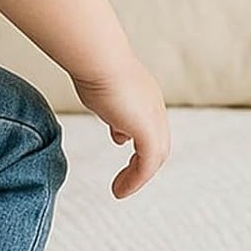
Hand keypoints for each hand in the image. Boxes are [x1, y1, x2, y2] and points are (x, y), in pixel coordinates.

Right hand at [72, 55, 169, 198]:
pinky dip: (136, 179)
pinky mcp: (148, 131)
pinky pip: (147, 164)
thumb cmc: (93, 67)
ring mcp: (153, 118)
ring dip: (138, 177)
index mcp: (144, 95)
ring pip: (155, 157)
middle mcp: (154, 106)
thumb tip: (118, 133)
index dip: (138, 139)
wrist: (98, 59)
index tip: (119, 144)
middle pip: (158, 144)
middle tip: (123, 181)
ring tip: (119, 191)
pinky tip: (120, 190)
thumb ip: (110, 112)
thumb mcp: (102, 92)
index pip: (149, 123)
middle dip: (142, 164)